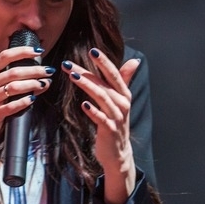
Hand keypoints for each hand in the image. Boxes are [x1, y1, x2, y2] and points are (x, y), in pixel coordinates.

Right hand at [0, 44, 53, 200]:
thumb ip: (4, 78)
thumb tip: (32, 70)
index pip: (4, 56)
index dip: (23, 52)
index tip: (38, 52)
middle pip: (13, 71)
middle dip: (35, 69)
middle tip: (49, 70)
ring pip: (14, 87)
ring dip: (33, 84)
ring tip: (45, 83)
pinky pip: (12, 106)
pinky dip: (25, 101)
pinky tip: (34, 98)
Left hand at [62, 48, 139, 203]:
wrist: (118, 152)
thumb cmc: (116, 123)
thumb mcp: (121, 100)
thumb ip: (125, 80)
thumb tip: (135, 61)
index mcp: (124, 94)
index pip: (114, 74)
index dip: (104, 62)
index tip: (92, 50)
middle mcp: (122, 104)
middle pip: (104, 84)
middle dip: (87, 72)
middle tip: (69, 63)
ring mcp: (116, 117)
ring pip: (102, 98)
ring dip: (88, 86)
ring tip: (73, 76)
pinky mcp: (109, 130)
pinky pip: (101, 119)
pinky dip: (93, 111)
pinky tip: (84, 105)